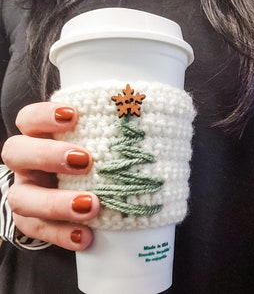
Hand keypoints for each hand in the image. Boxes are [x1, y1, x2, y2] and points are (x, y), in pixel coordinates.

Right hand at [1, 102, 99, 250]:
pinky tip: (85, 237)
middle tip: (85, 161)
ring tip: (91, 206)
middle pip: (16, 152)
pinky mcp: (30, 220)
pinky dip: (60, 234)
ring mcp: (26, 191)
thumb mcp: (97, 140)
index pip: (29, 119)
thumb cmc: (93, 157)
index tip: (74, 116)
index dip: (44, 115)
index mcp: (40, 137)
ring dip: (56, 203)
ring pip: (21, 197)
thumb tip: (144, 111)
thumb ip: (109, 130)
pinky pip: (36, 230)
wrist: (77, 190)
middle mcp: (27, 163)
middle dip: (48, 155)